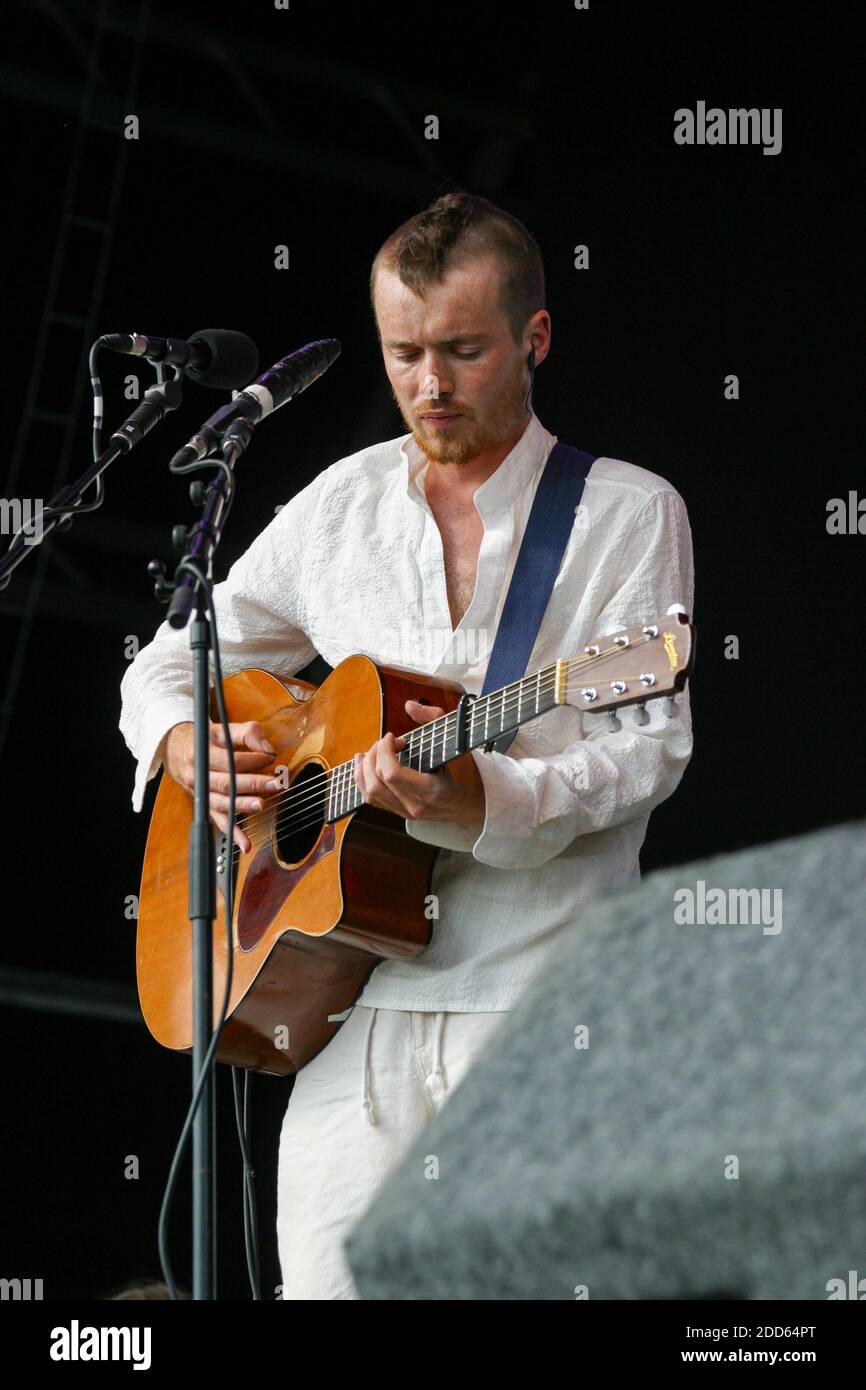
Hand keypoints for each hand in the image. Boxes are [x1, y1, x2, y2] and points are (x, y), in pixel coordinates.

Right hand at [163, 719, 279, 852]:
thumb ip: (248, 733)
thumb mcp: (223, 729)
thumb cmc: (207, 740)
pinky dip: (233, 835)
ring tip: (261, 804)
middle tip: (274, 783)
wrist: (177, 751)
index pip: (229, 759)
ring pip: (222, 803)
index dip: (251, 759)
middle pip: (226, 783)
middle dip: (252, 784)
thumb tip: (267, 748)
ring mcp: (202, 795)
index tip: (269, 758)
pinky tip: (246, 845)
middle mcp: (198, 777)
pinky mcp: (207, 808)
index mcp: (202, 754)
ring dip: (243, 806)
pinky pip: (220, 823)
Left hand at [352, 699, 485, 825]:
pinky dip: (363, 781)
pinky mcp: (400, 813)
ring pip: (370, 792)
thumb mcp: (456, 741)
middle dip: (376, 754)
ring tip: (368, 751)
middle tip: (387, 742)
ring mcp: (407, 812)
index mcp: (432, 790)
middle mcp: (417, 805)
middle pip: (378, 780)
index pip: (392, 773)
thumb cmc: (466, 770)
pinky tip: (363, 765)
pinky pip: (372, 800)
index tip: (393, 737)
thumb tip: (409, 705)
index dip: (385, 751)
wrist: (474, 802)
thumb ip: (434, 718)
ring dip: (364, 768)